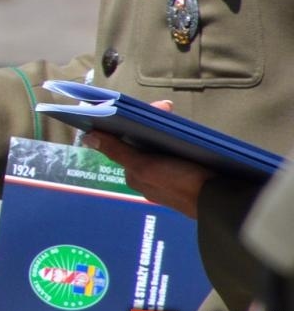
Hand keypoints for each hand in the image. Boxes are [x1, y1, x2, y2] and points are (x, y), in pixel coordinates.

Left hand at [83, 100, 210, 218]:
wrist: (223, 204)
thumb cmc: (181, 184)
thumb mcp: (146, 167)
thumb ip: (118, 152)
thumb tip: (87, 138)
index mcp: (135, 174)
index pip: (124, 141)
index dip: (129, 121)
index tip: (141, 108)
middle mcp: (148, 175)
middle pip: (141, 140)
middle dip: (149, 120)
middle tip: (166, 106)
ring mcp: (169, 175)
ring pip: (158, 144)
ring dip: (163, 126)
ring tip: (170, 111)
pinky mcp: (189, 174)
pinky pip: (176, 151)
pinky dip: (177, 139)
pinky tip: (184, 132)